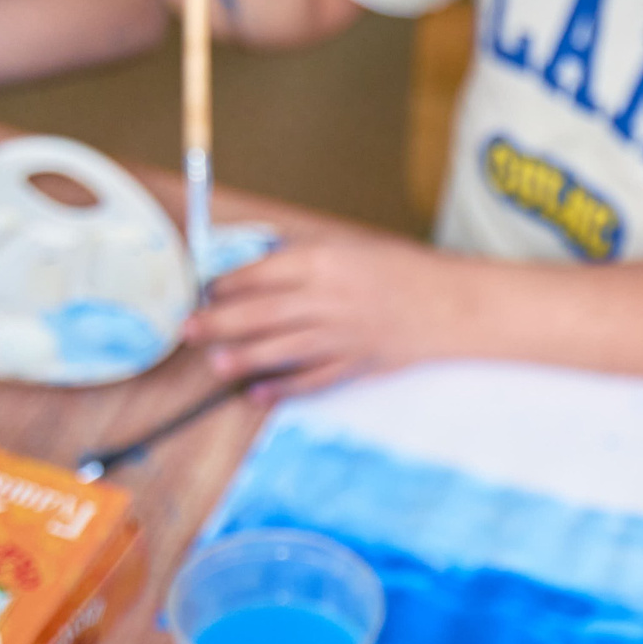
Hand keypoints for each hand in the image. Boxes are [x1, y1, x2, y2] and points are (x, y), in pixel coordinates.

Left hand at [183, 233, 484, 398]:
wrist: (454, 305)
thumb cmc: (404, 271)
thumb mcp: (351, 248)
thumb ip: (305, 259)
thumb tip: (256, 269)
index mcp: (325, 262)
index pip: (263, 273)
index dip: (227, 284)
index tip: (203, 290)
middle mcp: (330, 299)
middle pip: (262, 313)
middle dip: (220, 322)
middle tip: (187, 329)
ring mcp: (344, 336)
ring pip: (282, 349)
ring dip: (244, 357)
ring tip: (215, 364)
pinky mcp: (358, 364)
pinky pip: (314, 379)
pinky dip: (285, 388)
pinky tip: (258, 394)